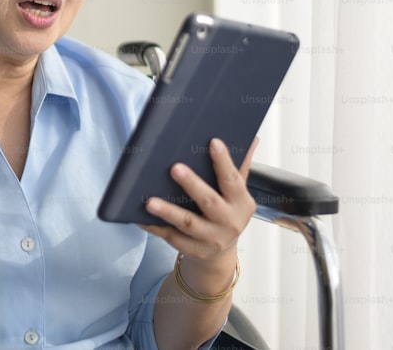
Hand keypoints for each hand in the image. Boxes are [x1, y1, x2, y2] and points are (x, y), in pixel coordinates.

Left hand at [139, 137, 257, 286]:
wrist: (221, 253)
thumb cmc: (226, 213)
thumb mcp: (237, 193)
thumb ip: (240, 167)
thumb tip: (252, 138)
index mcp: (241, 204)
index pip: (233, 180)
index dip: (223, 162)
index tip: (213, 142)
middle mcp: (229, 222)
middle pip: (209, 202)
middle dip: (192, 185)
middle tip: (174, 168)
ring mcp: (211, 238)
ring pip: (188, 223)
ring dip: (168, 211)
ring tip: (149, 201)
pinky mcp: (192, 249)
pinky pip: (171, 237)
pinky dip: (155, 227)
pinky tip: (140, 217)